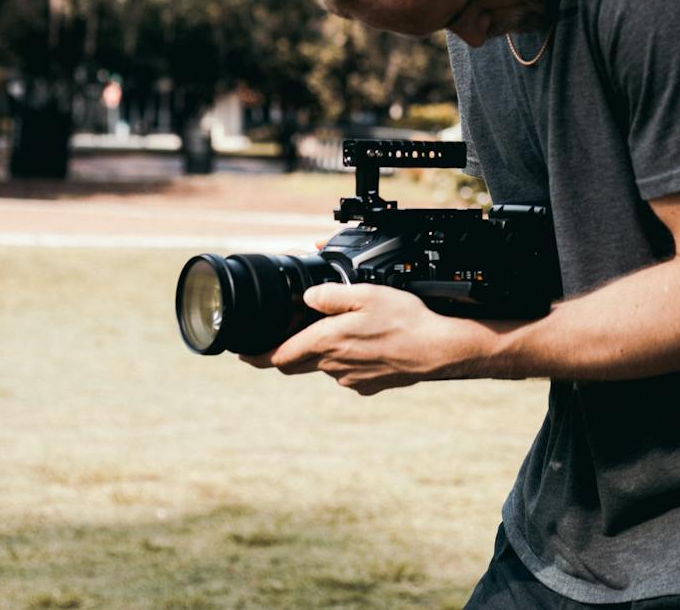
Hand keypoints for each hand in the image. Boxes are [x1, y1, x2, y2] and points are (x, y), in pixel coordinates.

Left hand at [238, 283, 478, 394]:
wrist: (437, 350)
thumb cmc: (404, 319)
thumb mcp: (365, 292)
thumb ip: (330, 294)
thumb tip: (308, 297)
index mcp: (326, 341)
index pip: (278, 356)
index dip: (256, 356)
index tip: (242, 355)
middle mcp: (333, 365)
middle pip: (295, 364)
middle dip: (285, 353)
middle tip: (283, 338)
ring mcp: (350, 379)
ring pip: (324, 366)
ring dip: (324, 352)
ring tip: (346, 332)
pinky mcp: (367, 386)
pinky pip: (348, 373)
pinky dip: (349, 360)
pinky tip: (368, 346)